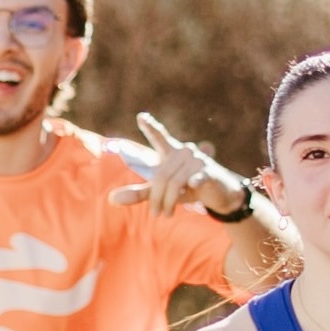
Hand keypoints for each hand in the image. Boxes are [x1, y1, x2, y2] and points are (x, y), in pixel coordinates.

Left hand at [108, 110, 244, 217]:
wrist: (218, 195)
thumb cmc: (188, 189)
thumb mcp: (162, 191)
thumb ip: (139, 193)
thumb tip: (111, 199)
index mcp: (171, 152)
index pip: (159, 137)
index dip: (150, 127)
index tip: (141, 116)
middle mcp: (184, 151)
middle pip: (160, 176)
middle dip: (156, 198)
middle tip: (156, 214)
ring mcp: (197, 160)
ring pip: (174, 183)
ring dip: (168, 202)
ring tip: (167, 214)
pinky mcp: (208, 171)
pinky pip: (195, 179)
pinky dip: (193, 184)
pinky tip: (194, 185)